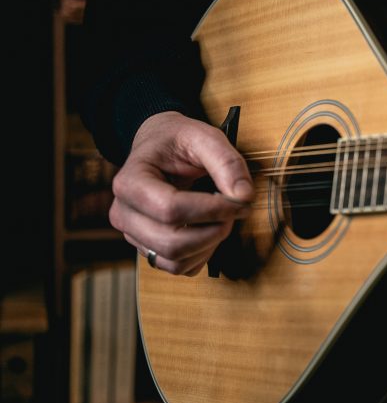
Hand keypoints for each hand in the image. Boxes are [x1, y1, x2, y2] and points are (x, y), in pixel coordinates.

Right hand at [109, 111, 252, 275]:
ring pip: (176, 260)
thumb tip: (244, 196)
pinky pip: (179, 267)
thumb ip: (227, 162)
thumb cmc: (178, 141)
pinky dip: (203, 254)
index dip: (212, 210)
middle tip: (234, 209)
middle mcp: (124, 213)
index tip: (240, 200)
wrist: (160, 146)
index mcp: (129, 182)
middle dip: (214, 230)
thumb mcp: (204, 137)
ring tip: (223, 216)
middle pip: (172, 242)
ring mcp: (133, 235)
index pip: (171, 210)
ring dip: (210, 243)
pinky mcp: (149, 249)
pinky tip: (210, 228)